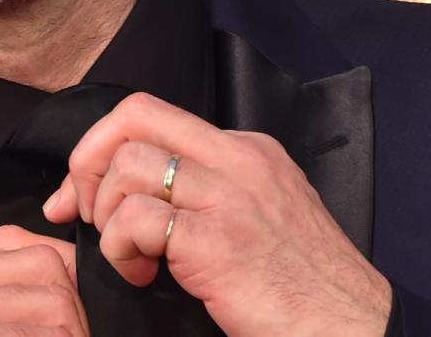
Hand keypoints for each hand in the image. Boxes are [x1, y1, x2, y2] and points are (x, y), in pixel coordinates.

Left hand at [42, 92, 391, 336]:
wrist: (352, 331)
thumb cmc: (299, 289)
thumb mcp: (258, 215)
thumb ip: (205, 190)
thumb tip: (130, 189)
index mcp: (246, 150)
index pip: (152, 115)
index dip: (101, 147)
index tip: (78, 191)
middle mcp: (239, 160)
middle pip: (134, 117)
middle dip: (87, 160)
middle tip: (83, 213)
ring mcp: (231, 196)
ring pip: (129, 165)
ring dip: (108, 216)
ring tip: (130, 256)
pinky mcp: (219, 240)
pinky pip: (139, 219)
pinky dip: (122, 248)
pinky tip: (144, 275)